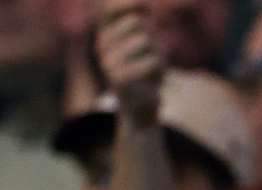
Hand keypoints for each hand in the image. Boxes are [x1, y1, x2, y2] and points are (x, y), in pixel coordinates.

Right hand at [96, 0, 163, 122]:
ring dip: (159, 55)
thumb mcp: (146, 41)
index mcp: (106, 32)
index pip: (112, 5)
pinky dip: (159, 72)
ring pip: (146, 40)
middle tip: (153, 57)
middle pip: (139, 22)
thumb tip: (142, 4)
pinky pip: (151, 61)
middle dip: (154, 38)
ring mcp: (107, 60)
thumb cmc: (146, 70)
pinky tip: (152, 83)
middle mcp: (101, 43)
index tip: (143, 8)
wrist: (140, 108)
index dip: (130, 4)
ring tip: (154, 70)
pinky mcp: (118, 78)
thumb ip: (142, 19)